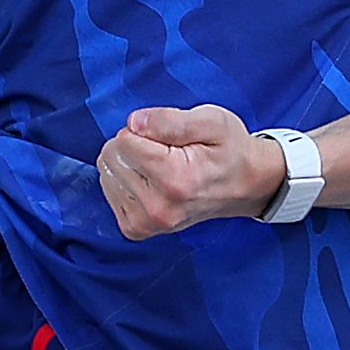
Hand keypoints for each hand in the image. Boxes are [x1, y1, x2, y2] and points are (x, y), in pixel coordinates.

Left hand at [97, 105, 283, 237]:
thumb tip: (133, 123)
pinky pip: (109, 192)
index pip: (123, 140)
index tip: (168, 138)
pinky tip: (152, 182)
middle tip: (167, 153)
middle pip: (110, 158)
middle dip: (134, 146)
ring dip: (130, 164)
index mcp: (175, 180)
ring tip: (162, 167)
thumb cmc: (228, 150)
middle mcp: (158, 208)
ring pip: (107, 174)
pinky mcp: (136, 229)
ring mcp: (146, 223)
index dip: (143, 130)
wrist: (243, 185)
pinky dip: (126, 181)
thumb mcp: (212, 121)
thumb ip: (170, 120)